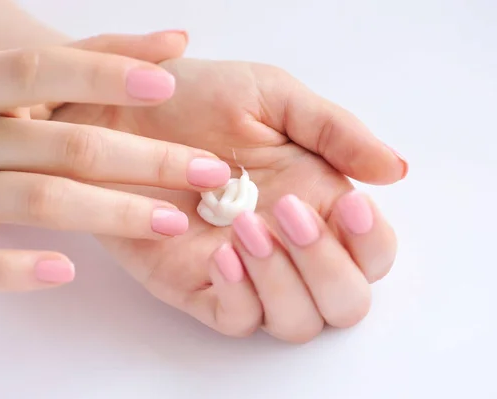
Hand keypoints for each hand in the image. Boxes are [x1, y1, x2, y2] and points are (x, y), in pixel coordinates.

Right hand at [0, 32, 231, 289]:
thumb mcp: (15, 88)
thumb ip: (94, 59)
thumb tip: (176, 40)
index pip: (44, 70)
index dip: (105, 74)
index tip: (169, 83)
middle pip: (62, 145)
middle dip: (144, 159)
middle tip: (210, 172)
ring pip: (36, 201)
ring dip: (111, 213)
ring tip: (173, 223)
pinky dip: (19, 270)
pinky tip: (67, 272)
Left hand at [52, 58, 407, 341]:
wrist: (123, 109)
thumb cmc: (196, 98)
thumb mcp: (273, 98)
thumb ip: (334, 132)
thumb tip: (394, 170)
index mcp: (317, 201)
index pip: (372, 253)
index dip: (372, 242)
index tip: (348, 204)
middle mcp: (287, 247)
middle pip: (343, 302)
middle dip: (326, 266)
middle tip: (286, 209)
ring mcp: (244, 272)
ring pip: (295, 322)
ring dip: (283, 282)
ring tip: (246, 225)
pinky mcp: (195, 285)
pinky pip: (235, 321)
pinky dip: (240, 297)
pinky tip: (222, 253)